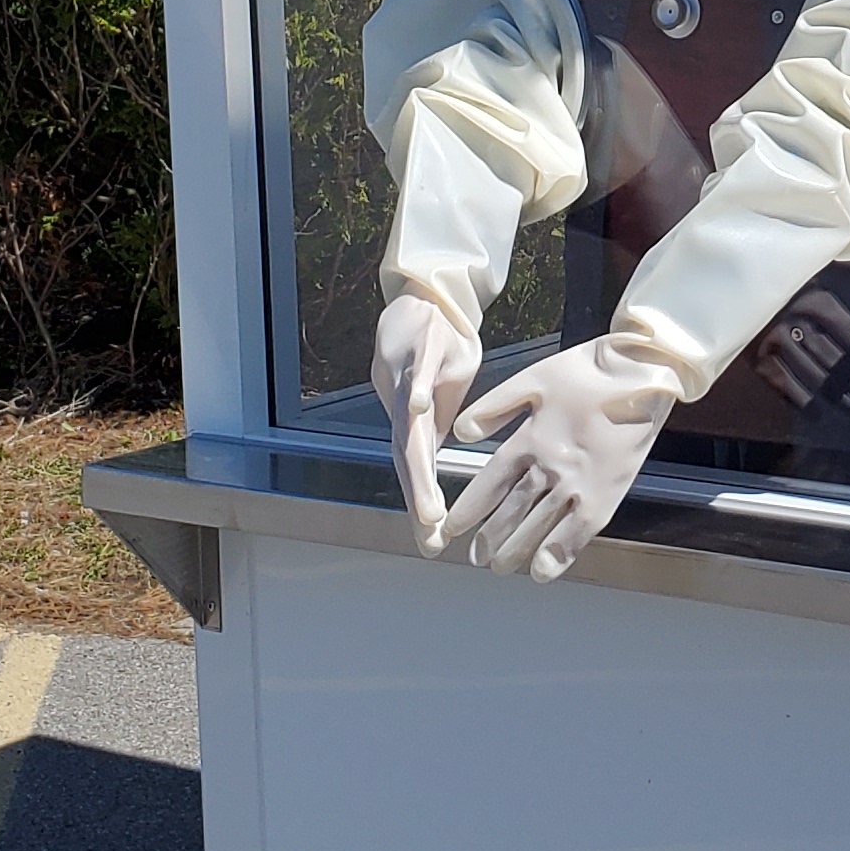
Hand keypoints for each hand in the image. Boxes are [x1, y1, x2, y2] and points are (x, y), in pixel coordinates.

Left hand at [372, 293, 478, 550]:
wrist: (420, 305)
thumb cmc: (432, 358)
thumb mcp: (440, 404)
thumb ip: (435, 438)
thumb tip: (437, 474)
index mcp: (418, 426)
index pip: (418, 474)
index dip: (424, 509)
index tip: (433, 545)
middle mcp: (408, 411)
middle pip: (412, 460)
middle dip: (421, 498)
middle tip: (431, 531)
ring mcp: (414, 380)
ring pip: (413, 426)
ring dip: (417, 463)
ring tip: (426, 497)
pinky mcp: (425, 350)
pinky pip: (422, 370)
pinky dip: (417, 389)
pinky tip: (419, 407)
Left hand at [442, 336, 678, 578]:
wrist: (644, 372)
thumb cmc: (590, 372)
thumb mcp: (533, 378)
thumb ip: (493, 407)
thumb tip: (461, 434)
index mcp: (530, 437)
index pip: (490, 482)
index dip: (469, 509)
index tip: (453, 527)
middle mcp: (551, 465)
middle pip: (512, 510)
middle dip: (489, 537)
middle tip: (475, 556)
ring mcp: (580, 483)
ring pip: (539, 526)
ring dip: (516, 550)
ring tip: (500, 567)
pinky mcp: (607, 494)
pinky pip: (578, 533)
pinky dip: (559, 555)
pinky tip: (542, 571)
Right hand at [749, 284, 849, 410]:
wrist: (738, 279)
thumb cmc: (790, 276)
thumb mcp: (822, 266)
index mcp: (817, 299)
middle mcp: (797, 319)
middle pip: (833, 357)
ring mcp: (774, 340)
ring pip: (812, 373)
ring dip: (833, 392)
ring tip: (849, 403)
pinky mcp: (755, 356)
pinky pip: (782, 383)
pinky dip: (800, 399)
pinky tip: (814, 411)